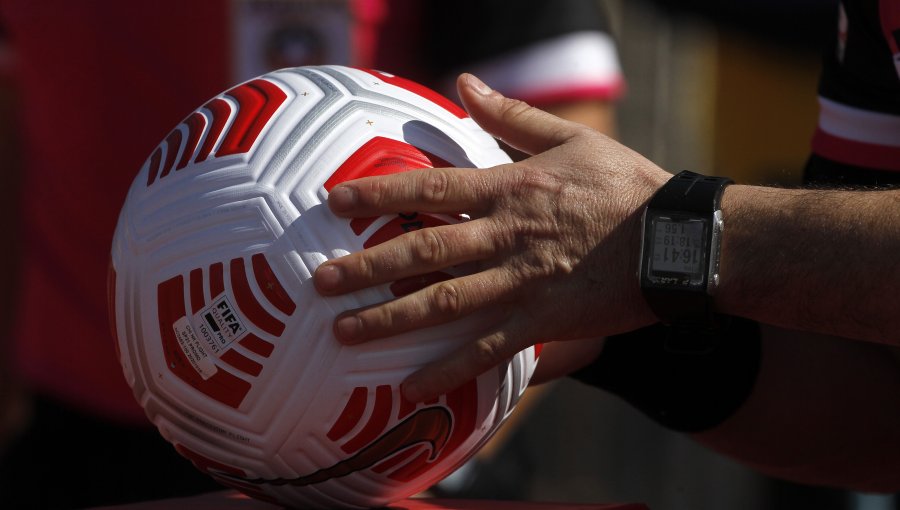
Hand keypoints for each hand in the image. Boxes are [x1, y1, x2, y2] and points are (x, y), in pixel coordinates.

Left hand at [314, 74, 668, 401]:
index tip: (333, 203)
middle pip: (425, 251)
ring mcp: (524, 282)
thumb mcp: (571, 139)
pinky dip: (449, 370)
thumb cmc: (625, 186)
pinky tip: (412, 386)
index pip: (431, 189)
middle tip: (319, 281)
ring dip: (392, 319)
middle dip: (368, 266)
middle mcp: (507, 236)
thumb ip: (512, 116)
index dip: (378, 194)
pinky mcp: (545, 321)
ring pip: (446, 303)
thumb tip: (465, 82)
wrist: (679, 239)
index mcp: (511, 189)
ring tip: (345, 333)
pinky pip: (489, 350)